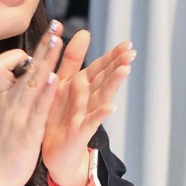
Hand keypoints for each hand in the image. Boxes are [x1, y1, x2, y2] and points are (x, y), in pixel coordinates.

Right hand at [0, 23, 63, 185]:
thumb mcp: (2, 118)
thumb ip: (10, 101)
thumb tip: (16, 86)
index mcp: (5, 99)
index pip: (4, 66)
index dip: (18, 56)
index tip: (33, 51)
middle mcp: (11, 102)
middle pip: (27, 67)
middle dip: (43, 44)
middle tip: (56, 25)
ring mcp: (18, 115)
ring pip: (33, 81)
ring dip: (46, 59)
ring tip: (58, 40)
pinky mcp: (27, 131)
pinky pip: (37, 108)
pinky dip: (44, 92)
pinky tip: (53, 79)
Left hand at [40, 31, 134, 185]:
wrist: (54, 154)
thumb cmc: (59, 118)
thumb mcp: (62, 84)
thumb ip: (72, 60)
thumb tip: (84, 31)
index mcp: (81, 87)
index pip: (99, 68)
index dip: (112, 56)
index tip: (128, 43)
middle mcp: (87, 100)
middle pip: (104, 80)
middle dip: (117, 66)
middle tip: (131, 52)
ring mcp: (85, 116)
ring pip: (100, 97)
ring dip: (112, 84)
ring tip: (125, 70)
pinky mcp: (79, 132)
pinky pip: (90, 122)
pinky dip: (100, 114)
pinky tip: (111, 107)